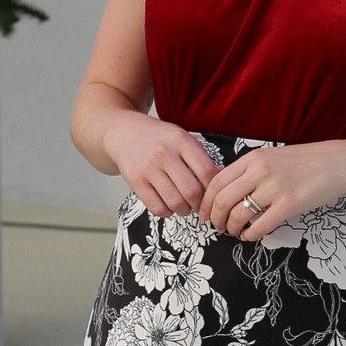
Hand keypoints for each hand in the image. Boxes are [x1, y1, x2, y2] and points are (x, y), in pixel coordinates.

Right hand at [102, 112, 219, 216]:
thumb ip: (200, 157)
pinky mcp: (135, 181)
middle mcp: (164, 153)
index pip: (207, 172)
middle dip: (200, 204)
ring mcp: (148, 168)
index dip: (214, 189)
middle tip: (200, 205)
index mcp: (181, 140)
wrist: (123, 132)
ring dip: (184, 210)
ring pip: (175, 203)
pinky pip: (156, 208)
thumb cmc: (158, 138)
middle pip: (192, 191)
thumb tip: (222, 177)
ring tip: (184, 205)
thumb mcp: (181, 138)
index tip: (214, 196)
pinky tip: (168, 205)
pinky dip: (167, 212)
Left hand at [197, 141, 345, 240]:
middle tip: (216, 227)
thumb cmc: (304, 162)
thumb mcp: (271, 158)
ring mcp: (274, 188)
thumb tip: (223, 189)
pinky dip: (250, 235)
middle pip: (222, 200)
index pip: (217, 182)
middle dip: (215, 218)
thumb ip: (248, 171)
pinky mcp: (289, 205)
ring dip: (231, 228)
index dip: (205, 202)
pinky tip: (250, 236)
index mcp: (253, 158)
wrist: (336, 163)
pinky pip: (260, 226)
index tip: (204, 214)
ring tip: (233, 232)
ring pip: (238, 214)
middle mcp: (260, 171)